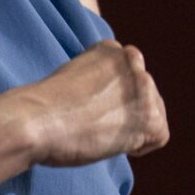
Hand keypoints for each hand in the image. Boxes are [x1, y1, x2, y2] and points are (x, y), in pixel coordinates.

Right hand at [3, 40, 169, 167]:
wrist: (35, 121)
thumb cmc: (43, 108)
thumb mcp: (73, 78)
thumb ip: (100, 81)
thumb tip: (113, 103)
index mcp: (111, 48)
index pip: (128, 77)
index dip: (112, 100)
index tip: (91, 110)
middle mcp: (132, 60)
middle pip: (144, 95)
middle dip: (126, 112)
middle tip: (95, 125)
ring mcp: (143, 86)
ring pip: (153, 113)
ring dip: (132, 128)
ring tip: (100, 133)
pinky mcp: (149, 115)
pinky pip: (160, 135)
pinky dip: (140, 146)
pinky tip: (113, 143)